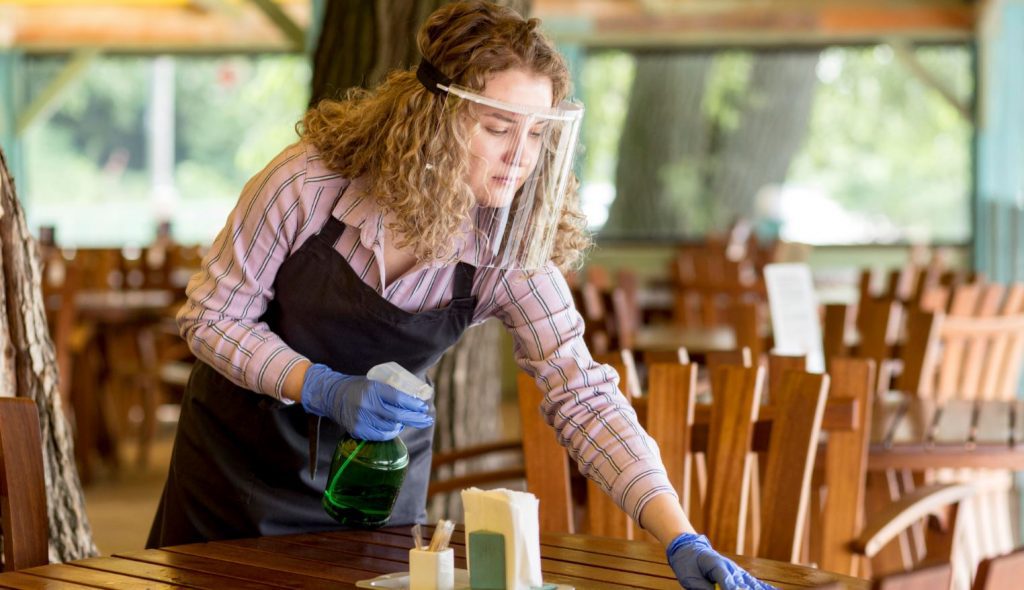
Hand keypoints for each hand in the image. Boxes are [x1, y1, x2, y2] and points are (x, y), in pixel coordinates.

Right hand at [300, 363, 432, 440]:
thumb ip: (392, 389)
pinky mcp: (357, 430)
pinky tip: (393, 427)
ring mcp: (361, 418)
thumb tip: (417, 399)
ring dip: (401, 425)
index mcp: (373, 389)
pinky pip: (380, 435)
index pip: (398, 398)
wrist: (332, 395)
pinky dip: (390, 432)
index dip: (413, 405)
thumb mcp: (375, 382)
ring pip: (390, 427)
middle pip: (397, 416)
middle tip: (426, 420)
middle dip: (415, 419)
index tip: (424, 408)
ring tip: (405, 421)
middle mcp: (367, 404)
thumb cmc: (358, 387)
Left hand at [666, 533, 776, 589]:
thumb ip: (704, 589)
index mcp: (715, 564)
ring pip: (751, 584)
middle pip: (743, 584)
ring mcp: (735, 571)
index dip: (733, 589)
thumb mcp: (690, 578)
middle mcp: (729, 567)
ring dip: (759, 589)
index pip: (727, 581)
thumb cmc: (688, 564)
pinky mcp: (738, 574)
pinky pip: (752, 582)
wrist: (689, 549)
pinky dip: (763, 587)